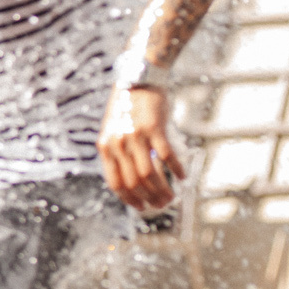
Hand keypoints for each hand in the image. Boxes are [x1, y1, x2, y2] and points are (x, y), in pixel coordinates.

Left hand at [97, 85, 183, 212]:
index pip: (116, 183)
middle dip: (149, 198)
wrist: (138, 81)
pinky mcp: (154, 128)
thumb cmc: (127, 109)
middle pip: (134, 182)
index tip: (141, 207)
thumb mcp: (114, 132)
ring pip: (149, 174)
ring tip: (172, 197)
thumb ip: (117, 154)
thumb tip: (130, 182)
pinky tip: (182, 177)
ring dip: (162, 189)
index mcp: (105, 147)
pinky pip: (166, 156)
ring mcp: (135, 136)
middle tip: (162, 205)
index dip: (129, 199)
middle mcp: (118, 143)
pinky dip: (175, 169)